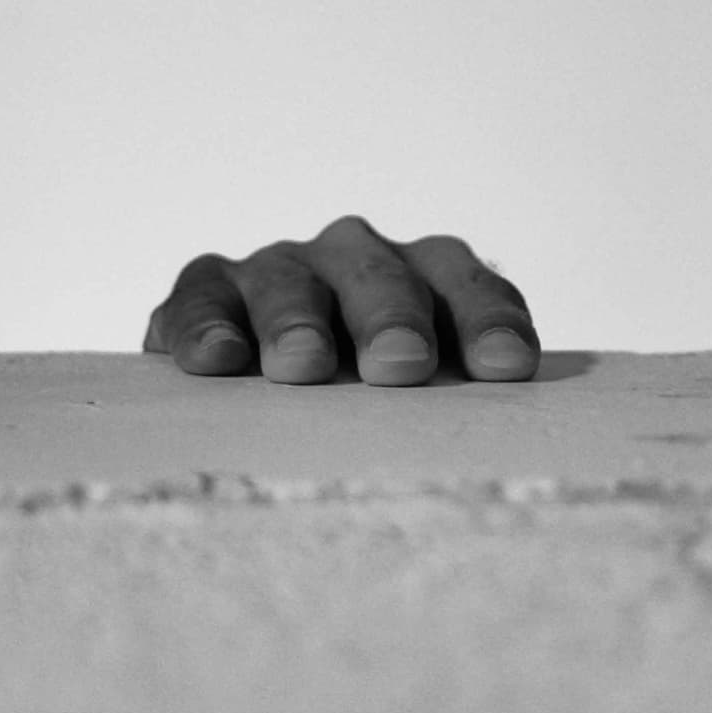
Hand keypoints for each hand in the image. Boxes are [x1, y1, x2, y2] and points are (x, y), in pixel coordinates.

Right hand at [143, 215, 539, 385]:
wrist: (264, 391)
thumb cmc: (374, 407)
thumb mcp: (422, 400)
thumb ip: (455, 409)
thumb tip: (492, 456)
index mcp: (427, 274)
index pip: (467, 286)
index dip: (488, 320)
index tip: (507, 367)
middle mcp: (356, 256)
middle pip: (382, 275)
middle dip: (393, 317)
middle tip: (402, 364)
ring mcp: (282, 267)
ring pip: (290, 281)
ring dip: (297, 320)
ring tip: (304, 365)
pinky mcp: (210, 286)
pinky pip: (204, 295)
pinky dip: (206, 324)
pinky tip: (217, 360)